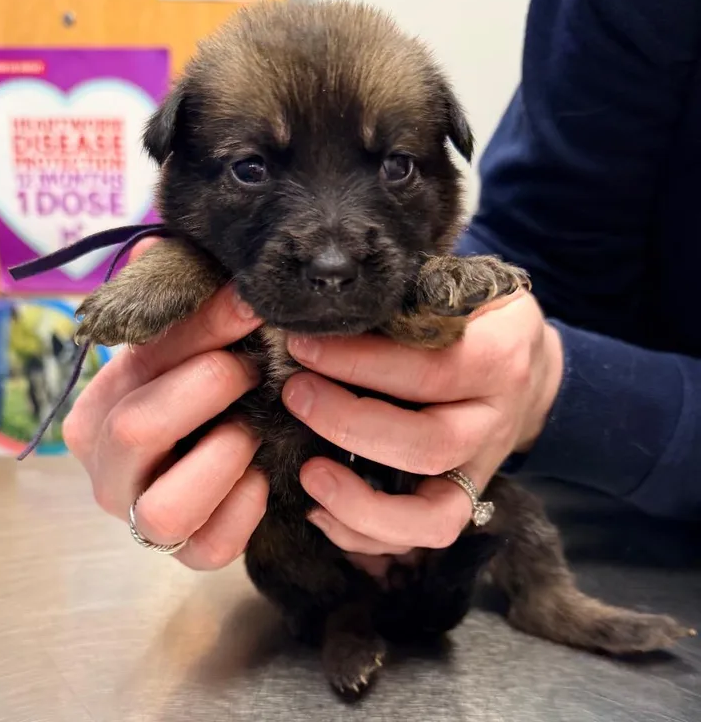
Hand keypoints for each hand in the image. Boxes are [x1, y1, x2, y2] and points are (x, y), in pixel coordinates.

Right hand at [63, 240, 267, 569]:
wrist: (209, 468)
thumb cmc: (195, 396)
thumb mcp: (180, 350)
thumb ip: (173, 309)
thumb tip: (154, 248)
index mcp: (100, 407)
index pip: (139, 361)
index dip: (201, 328)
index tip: (251, 305)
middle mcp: (106, 466)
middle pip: (140, 427)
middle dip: (211, 387)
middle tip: (257, 368)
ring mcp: (140, 516)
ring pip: (165, 507)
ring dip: (223, 457)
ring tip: (253, 430)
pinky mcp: (182, 554)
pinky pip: (210, 546)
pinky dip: (244, 510)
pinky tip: (261, 476)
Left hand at [281, 290, 563, 555]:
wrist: (528, 364)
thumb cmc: (476, 316)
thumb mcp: (458, 285)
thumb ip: (410, 295)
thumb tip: (327, 302)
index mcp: (499, 355)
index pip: (430, 370)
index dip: (360, 363)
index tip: (303, 346)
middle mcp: (495, 420)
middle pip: (429, 445)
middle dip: (350, 425)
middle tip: (295, 395)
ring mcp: (481, 469)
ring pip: (434, 515)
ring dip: (361, 504)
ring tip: (308, 473)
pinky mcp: (465, 500)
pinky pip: (425, 538)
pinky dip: (368, 535)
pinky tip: (319, 508)